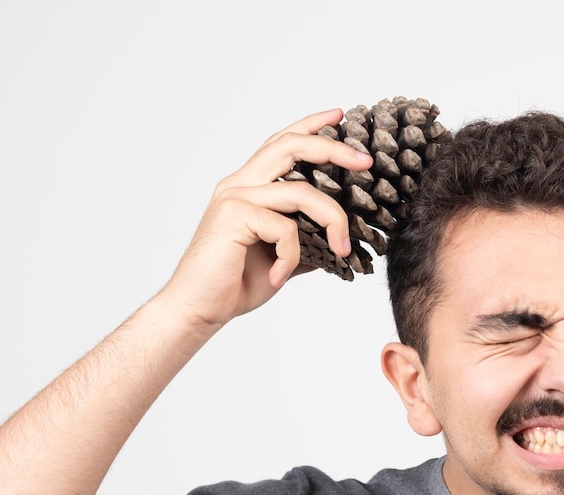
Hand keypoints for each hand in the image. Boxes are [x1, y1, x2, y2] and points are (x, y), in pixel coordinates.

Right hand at [150, 109, 373, 334]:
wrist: (199, 309)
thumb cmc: (234, 283)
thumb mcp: (283, 257)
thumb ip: (306, 239)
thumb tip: (341, 239)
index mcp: (249, 186)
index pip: (281, 143)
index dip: (310, 126)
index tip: (339, 116)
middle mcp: (240, 184)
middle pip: (290, 146)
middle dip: (332, 148)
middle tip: (365, 161)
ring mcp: (235, 198)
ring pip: (300, 191)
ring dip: (332, 219)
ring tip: (342, 248)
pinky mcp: (233, 218)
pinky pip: (285, 228)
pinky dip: (292, 255)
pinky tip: (280, 276)